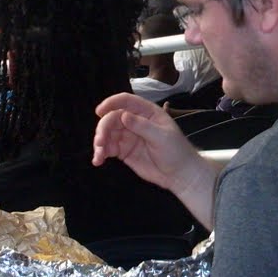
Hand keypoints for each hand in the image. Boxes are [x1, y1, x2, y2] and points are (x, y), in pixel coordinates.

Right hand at [93, 92, 211, 216]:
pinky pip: (108, 148)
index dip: (112, 103)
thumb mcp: (162, 137)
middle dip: (103, 128)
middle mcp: (135, 121)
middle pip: (113, 118)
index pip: (126, 101)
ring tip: (99, 155)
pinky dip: (101, 153)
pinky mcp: (124, 150)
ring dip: (100, 142)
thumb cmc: (176, 151)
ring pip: (108, 133)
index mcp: (147, 112)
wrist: (179, 174)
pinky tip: (98, 161)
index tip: (100, 112)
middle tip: (100, 142)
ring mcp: (128, 136)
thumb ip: (143, 126)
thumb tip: (123, 115)